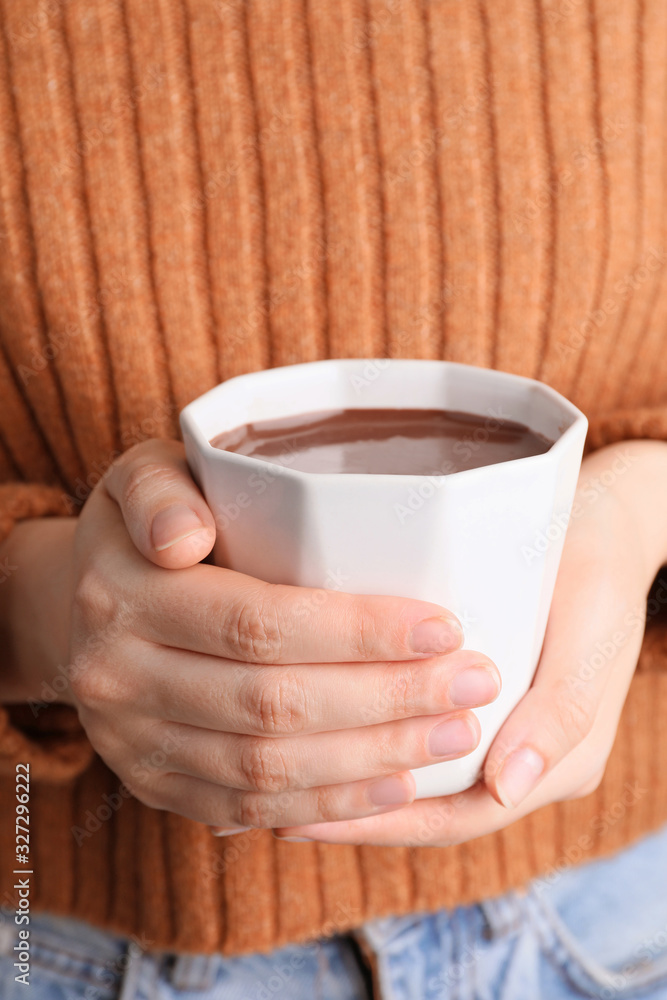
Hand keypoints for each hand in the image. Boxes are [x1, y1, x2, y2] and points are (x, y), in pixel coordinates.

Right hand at [1, 439, 500, 831]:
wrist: (80, 605)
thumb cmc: (146, 525)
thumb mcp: (144, 476)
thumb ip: (163, 489)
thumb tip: (185, 535)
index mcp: (124, 594)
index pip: (256, 623)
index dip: (357, 632)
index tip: (445, 627)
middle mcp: (118, 678)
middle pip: (273, 705)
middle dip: (388, 700)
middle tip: (474, 684)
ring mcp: (133, 743)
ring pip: (266, 770)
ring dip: (373, 759)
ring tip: (456, 734)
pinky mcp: (155, 785)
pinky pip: (247, 811)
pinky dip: (329, 805)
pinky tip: (397, 787)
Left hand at [274, 440, 666, 844]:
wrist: (606, 524)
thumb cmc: (599, 574)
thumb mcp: (589, 635)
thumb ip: (559, 714)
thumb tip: (505, 789)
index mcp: (556, 763)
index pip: (459, 815)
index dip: (382, 821)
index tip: (306, 815)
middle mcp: (523, 758)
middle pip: (429, 803)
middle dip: (352, 807)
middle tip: (273, 804)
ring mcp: (501, 726)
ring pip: (419, 770)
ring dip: (354, 772)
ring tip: (279, 769)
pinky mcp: (480, 694)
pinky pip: (420, 728)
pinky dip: (371, 730)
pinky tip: (320, 720)